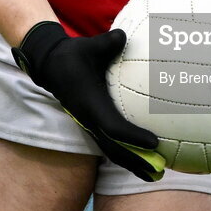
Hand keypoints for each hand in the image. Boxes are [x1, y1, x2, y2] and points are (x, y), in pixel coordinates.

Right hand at [12, 21, 165, 181]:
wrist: (51, 65)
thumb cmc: (74, 55)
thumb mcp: (89, 46)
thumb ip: (108, 42)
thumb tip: (123, 35)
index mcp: (89, 103)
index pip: (113, 126)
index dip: (133, 136)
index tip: (153, 142)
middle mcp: (89, 119)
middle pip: (114, 149)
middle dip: (136, 162)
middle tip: (159, 172)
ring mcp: (89, 124)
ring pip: (111, 150)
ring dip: (132, 163)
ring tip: (155, 174)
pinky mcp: (91, 124)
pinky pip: (109, 143)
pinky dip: (125, 153)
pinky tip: (142, 157)